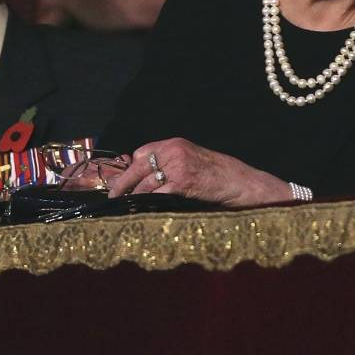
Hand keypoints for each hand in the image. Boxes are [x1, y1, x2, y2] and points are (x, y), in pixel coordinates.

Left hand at [107, 137, 292, 207]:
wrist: (241, 183)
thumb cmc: (220, 175)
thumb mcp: (194, 161)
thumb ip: (172, 163)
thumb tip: (146, 177)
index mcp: (176, 143)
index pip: (142, 152)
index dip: (130, 168)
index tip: (121, 181)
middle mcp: (174, 151)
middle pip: (138, 168)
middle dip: (122, 184)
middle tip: (113, 197)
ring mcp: (178, 167)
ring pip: (145, 184)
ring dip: (134, 198)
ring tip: (127, 208)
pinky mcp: (182, 183)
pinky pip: (156, 195)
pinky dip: (147, 204)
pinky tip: (143, 211)